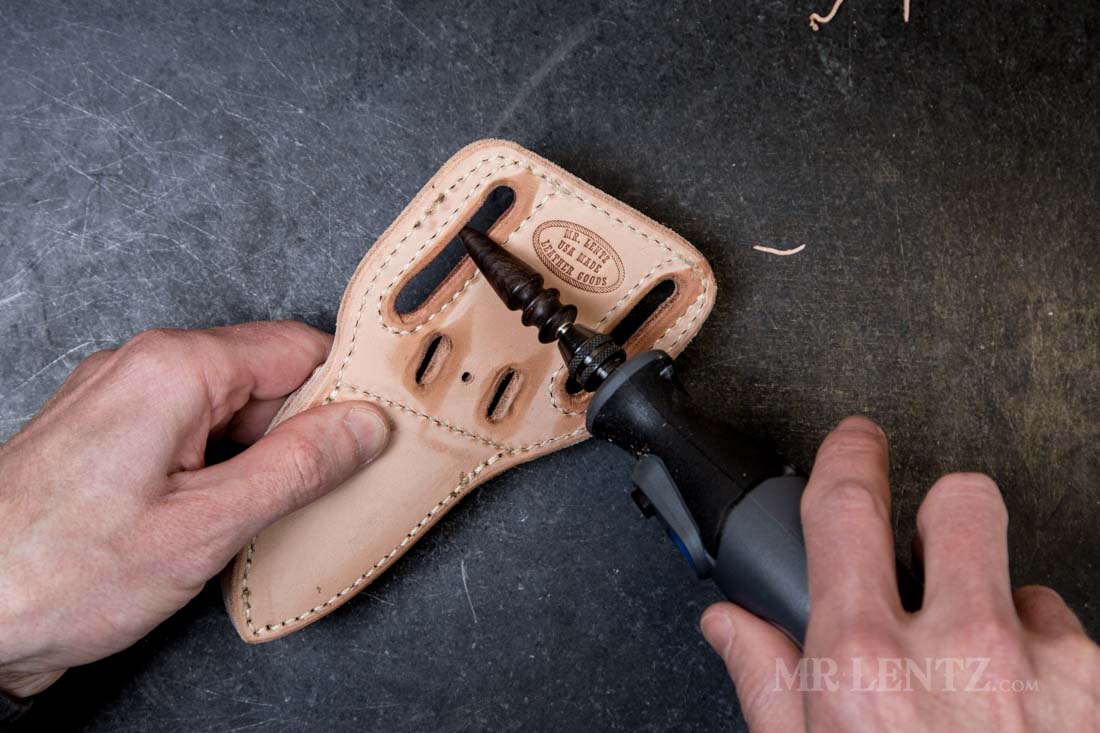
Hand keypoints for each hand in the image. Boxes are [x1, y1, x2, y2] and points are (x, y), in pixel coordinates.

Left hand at [0, 322, 388, 697]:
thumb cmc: (59, 571)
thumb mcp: (205, 526)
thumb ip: (297, 467)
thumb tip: (363, 425)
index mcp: (176, 368)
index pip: (298, 349)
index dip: (346, 392)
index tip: (379, 434)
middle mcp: (146, 367)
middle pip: (265, 378)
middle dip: (302, 432)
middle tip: (323, 493)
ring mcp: (123, 399)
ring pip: (229, 409)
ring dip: (260, 457)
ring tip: (259, 519)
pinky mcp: (111, 434)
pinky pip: (192, 431)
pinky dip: (221, 467)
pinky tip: (222, 518)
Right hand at [701, 416, 1099, 730]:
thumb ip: (768, 684)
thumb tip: (733, 629)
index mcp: (866, 662)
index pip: (848, 506)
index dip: (850, 453)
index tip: (857, 441)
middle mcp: (961, 650)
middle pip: (962, 500)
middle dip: (943, 509)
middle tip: (930, 549)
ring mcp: (1047, 673)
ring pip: (1028, 582)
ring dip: (1000, 610)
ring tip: (981, 677)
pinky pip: (1075, 642)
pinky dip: (1049, 667)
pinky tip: (1026, 719)